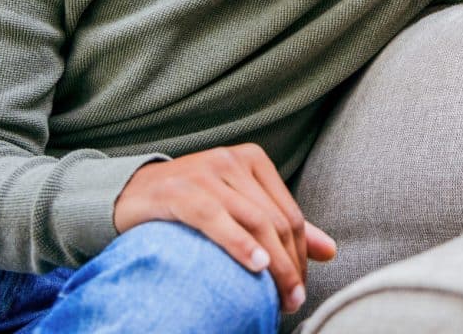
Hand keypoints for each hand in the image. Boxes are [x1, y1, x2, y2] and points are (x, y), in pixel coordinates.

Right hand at [113, 143, 336, 313]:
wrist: (133, 191)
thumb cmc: (193, 201)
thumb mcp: (239, 205)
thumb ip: (281, 224)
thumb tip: (329, 250)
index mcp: (253, 160)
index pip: (289, 214)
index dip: (302, 255)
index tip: (302, 287)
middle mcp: (232, 160)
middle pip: (276, 220)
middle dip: (291, 265)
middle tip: (293, 301)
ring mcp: (207, 172)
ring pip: (254, 221)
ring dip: (274, 265)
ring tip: (280, 298)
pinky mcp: (181, 190)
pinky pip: (216, 219)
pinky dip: (240, 244)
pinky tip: (256, 267)